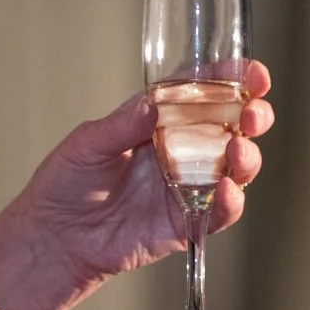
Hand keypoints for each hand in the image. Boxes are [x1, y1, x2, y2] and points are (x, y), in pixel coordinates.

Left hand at [0, 62, 273, 309]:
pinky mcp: (186, 222)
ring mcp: (187, 186)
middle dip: (250, 116)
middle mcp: (179, 150)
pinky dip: (229, 202)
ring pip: (233, 168)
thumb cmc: (66, 183)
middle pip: (230, 128)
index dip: (230, 81)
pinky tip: (227, 191)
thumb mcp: (89, 142)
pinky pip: (219, 212)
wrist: (54, 237)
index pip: (201, 94)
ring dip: (245, 157)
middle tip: (254, 113)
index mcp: (158, 121)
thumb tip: (155, 102)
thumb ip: (124, 124)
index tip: (252, 73)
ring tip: (237, 149)